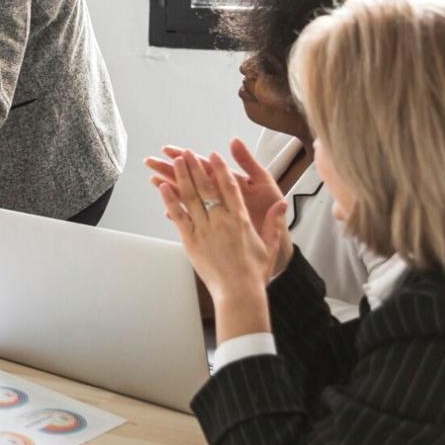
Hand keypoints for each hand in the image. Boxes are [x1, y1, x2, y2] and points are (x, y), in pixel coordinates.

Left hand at [154, 150, 287, 317]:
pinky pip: (178, 216)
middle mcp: (221, 220)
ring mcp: (204, 229)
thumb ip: (274, 222)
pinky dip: (170, 200)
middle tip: (186, 152)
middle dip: (196, 167)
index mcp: (241, 219)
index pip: (230, 187)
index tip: (214, 155)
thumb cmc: (254, 272)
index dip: (221, 169)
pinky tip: (162, 186)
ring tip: (173, 161)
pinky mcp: (191, 241)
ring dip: (181, 177)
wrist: (239, 292)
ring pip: (190, 197)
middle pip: (206, 187)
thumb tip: (282, 203)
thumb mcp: (270, 246)